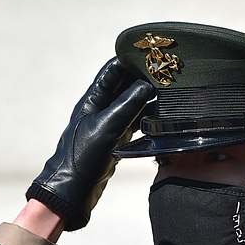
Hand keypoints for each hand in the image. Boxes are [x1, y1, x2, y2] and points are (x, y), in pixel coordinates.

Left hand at [25, 58, 154, 230]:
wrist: (74, 190)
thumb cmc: (82, 157)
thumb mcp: (107, 127)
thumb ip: (127, 104)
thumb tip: (148, 85)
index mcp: (93, 99)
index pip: (113, 70)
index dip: (132, 60)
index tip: (154, 55)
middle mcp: (101, 108)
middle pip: (125, 84)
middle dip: (145, 77)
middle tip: (169, 73)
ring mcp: (109, 123)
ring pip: (133, 103)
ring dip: (149, 98)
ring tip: (171, 92)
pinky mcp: (117, 139)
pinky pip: (136, 121)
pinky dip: (148, 117)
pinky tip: (163, 116)